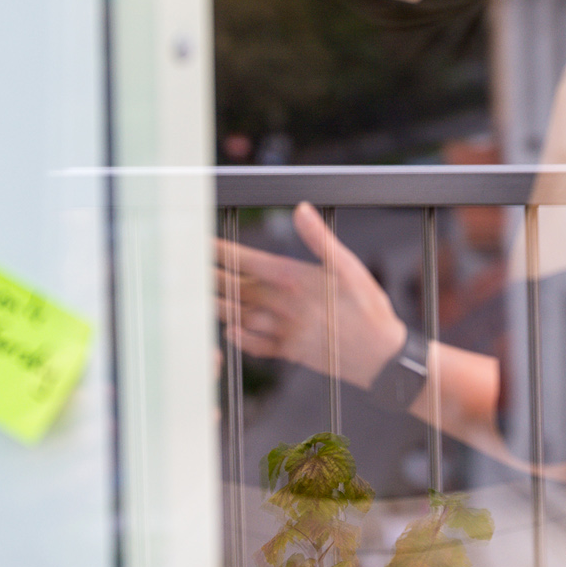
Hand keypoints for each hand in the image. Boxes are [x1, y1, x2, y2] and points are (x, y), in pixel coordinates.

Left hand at [214, 202, 405, 386]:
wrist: (380, 357)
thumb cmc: (368, 308)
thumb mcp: (349, 266)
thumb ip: (319, 238)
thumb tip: (300, 209)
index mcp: (293, 280)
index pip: (246, 261)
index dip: (220, 251)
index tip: (199, 242)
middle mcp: (281, 306)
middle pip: (234, 287)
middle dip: (208, 275)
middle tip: (185, 266)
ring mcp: (282, 331)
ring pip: (238, 315)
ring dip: (215, 304)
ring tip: (196, 294)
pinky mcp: (289, 351)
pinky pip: (255, 345)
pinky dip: (238, 337)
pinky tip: (228, 330)